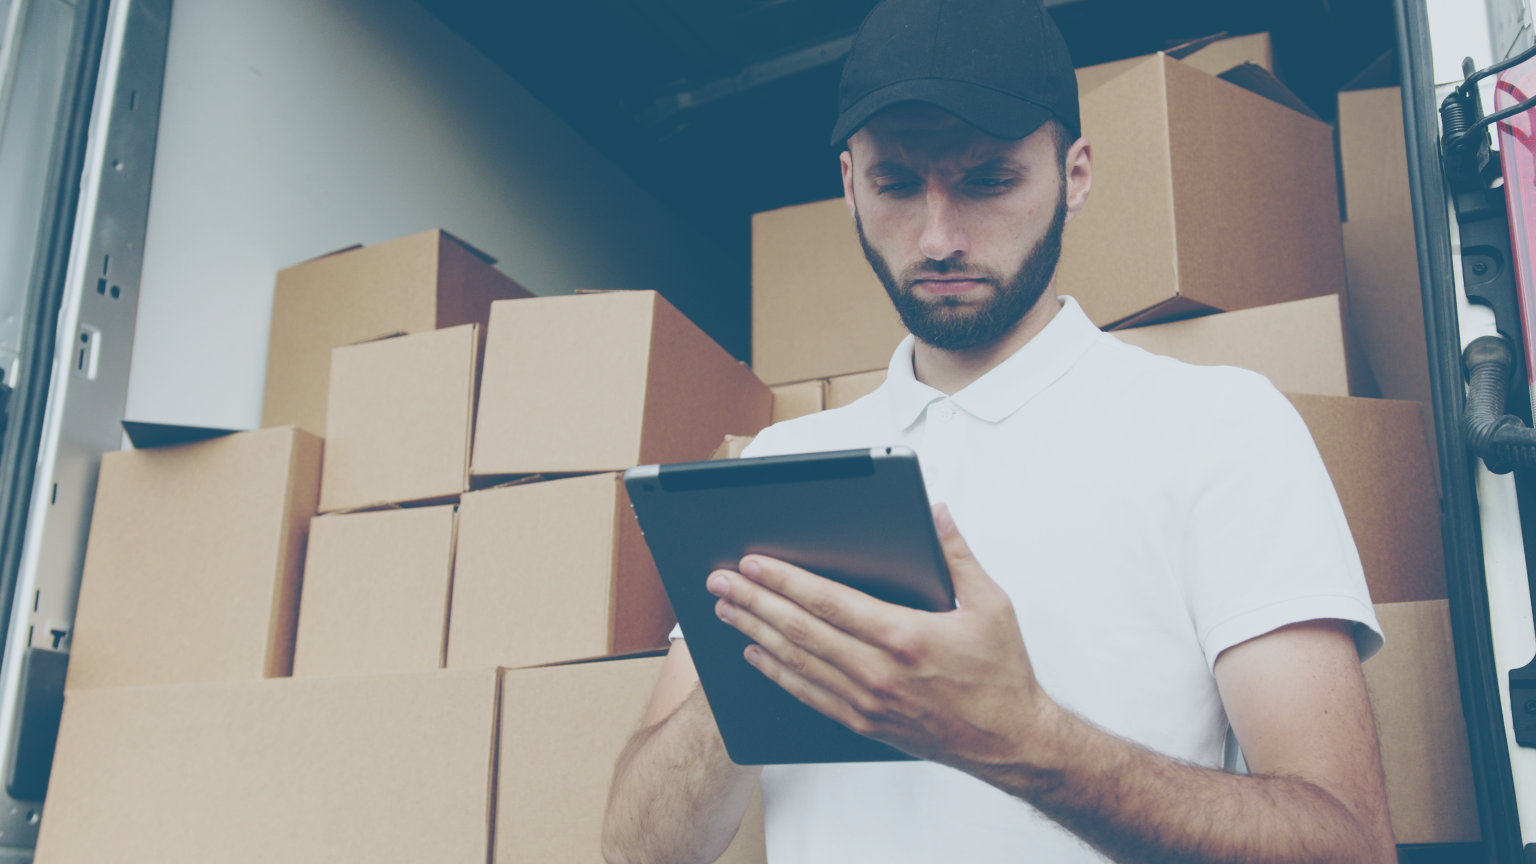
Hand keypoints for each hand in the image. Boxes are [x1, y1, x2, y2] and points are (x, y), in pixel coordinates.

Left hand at [707, 503, 1054, 768]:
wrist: (1011, 742)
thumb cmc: (1002, 675)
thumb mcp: (991, 604)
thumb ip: (957, 556)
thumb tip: (937, 513)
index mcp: (905, 636)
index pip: (828, 602)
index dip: (784, 581)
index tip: (752, 564)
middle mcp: (879, 672)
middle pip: (800, 631)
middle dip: (754, 603)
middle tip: (719, 582)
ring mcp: (867, 701)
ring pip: (797, 662)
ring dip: (756, 634)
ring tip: (726, 612)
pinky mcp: (864, 722)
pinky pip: (809, 695)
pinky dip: (777, 673)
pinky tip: (756, 656)